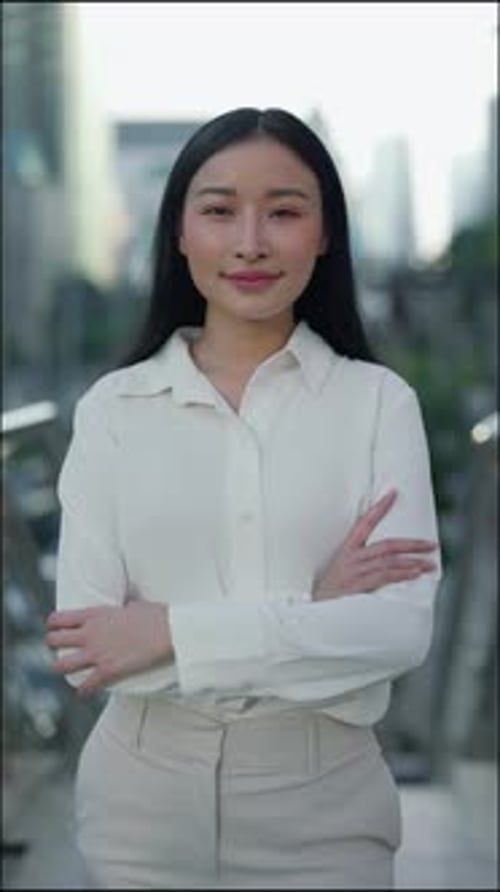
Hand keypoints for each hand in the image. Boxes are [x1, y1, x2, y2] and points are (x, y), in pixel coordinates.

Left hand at [45, 601, 172, 696]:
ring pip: (61, 666)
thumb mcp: (134, 605)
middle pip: (53, 641)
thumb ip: (122, 609)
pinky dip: (83, 691)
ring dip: (62, 669)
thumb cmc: (157, 616)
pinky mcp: (109, 671)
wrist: (171, 631)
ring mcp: (97, 653)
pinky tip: (83, 693)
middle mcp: (90, 633)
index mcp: (95, 614)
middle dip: (54, 646)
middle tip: (61, 649)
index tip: (58, 629)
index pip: (59, 619)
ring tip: (67, 670)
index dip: (54, 625)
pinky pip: (86, 686)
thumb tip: (126, 609)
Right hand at [313, 489, 437, 601]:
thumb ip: (361, 565)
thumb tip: (387, 564)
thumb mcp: (341, 572)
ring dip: (413, 562)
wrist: (313, 611)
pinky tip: (415, 573)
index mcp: (347, 551)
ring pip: (389, 561)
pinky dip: (402, 574)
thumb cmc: (329, 594)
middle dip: (412, 544)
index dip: (380, 508)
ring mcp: (355, 571)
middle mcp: (352, 557)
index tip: (393, 493)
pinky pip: (384, 576)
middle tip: (431, 545)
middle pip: (387, 545)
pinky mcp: (357, 585)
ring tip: (430, 564)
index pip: (365, 522)